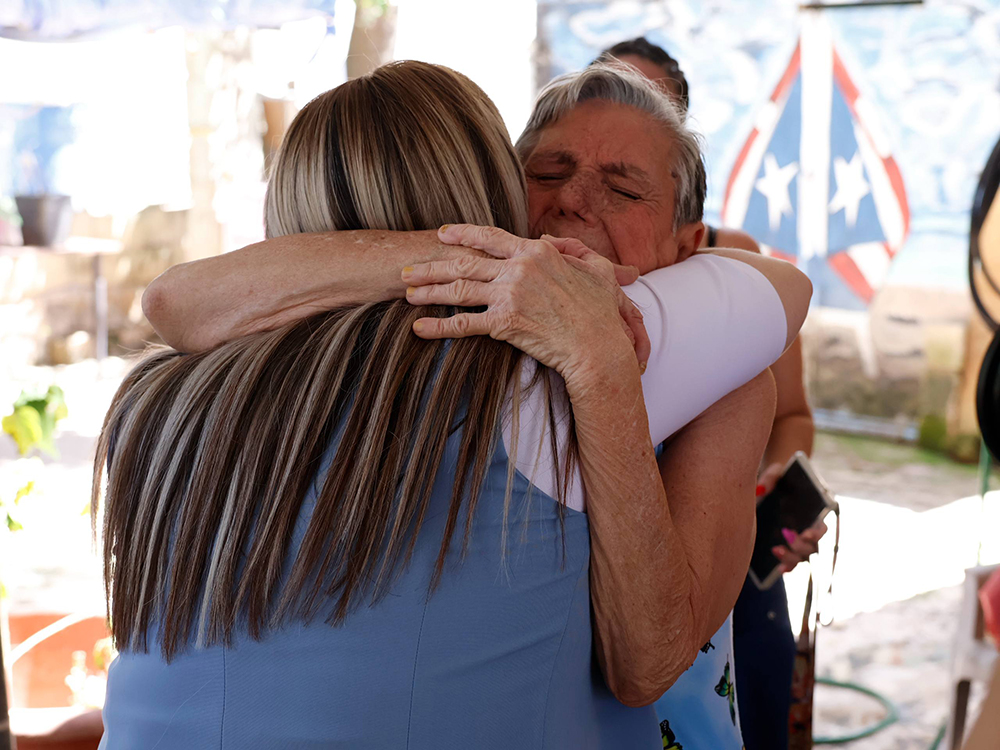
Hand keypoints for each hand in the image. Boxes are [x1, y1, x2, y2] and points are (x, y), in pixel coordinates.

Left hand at [401, 224, 649, 377]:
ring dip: (429, 291)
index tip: (441, 234)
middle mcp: (518, 269)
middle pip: (465, 262)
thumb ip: (571, 249)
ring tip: (407, 294)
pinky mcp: (504, 323)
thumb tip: (548, 240)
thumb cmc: (601, 312)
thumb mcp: (595, 270)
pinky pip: (464, 323)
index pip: (491, 237)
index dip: (462, 234)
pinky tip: (419, 328)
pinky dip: (438, 326)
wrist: (598, 346)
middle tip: (408, 270)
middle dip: (432, 265)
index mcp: (536, 252)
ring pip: (459, 288)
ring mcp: (509, 295)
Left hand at [758, 461, 828, 573]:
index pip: (822, 526)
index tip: (806, 534)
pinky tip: (778, 569)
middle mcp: (811, 528)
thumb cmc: (780, 476)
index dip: (817, 532)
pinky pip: (792, 562)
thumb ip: (770, 477)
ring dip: (792, 557)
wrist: (775, 482)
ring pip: (802, 556)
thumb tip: (760, 489)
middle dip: (800, 544)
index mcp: (816, 511)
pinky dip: (787, 566)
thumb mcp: (775, 472)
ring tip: (776, 550)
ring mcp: (800, 539)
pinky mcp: (789, 546)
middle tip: (786, 537)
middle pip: (812, 545)